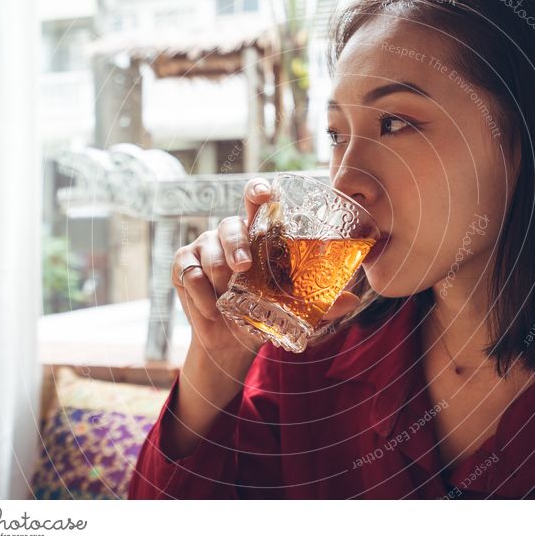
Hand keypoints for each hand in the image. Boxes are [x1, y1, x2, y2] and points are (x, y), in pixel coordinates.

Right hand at [172, 177, 361, 367]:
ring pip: (208, 250)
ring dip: (218, 280)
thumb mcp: (293, 311)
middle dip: (235, 245)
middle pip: (230, 225)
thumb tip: (351, 300)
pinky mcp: (183, 264)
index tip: (264, 194)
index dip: (258, 191)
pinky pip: (189, 273)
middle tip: (242, 268)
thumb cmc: (263, 315)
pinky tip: (211, 310)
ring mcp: (204, 246)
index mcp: (258, 236)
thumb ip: (320, 306)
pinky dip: (201, 296)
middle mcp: (230, 234)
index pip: (256, 201)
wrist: (230, 343)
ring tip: (226, 303)